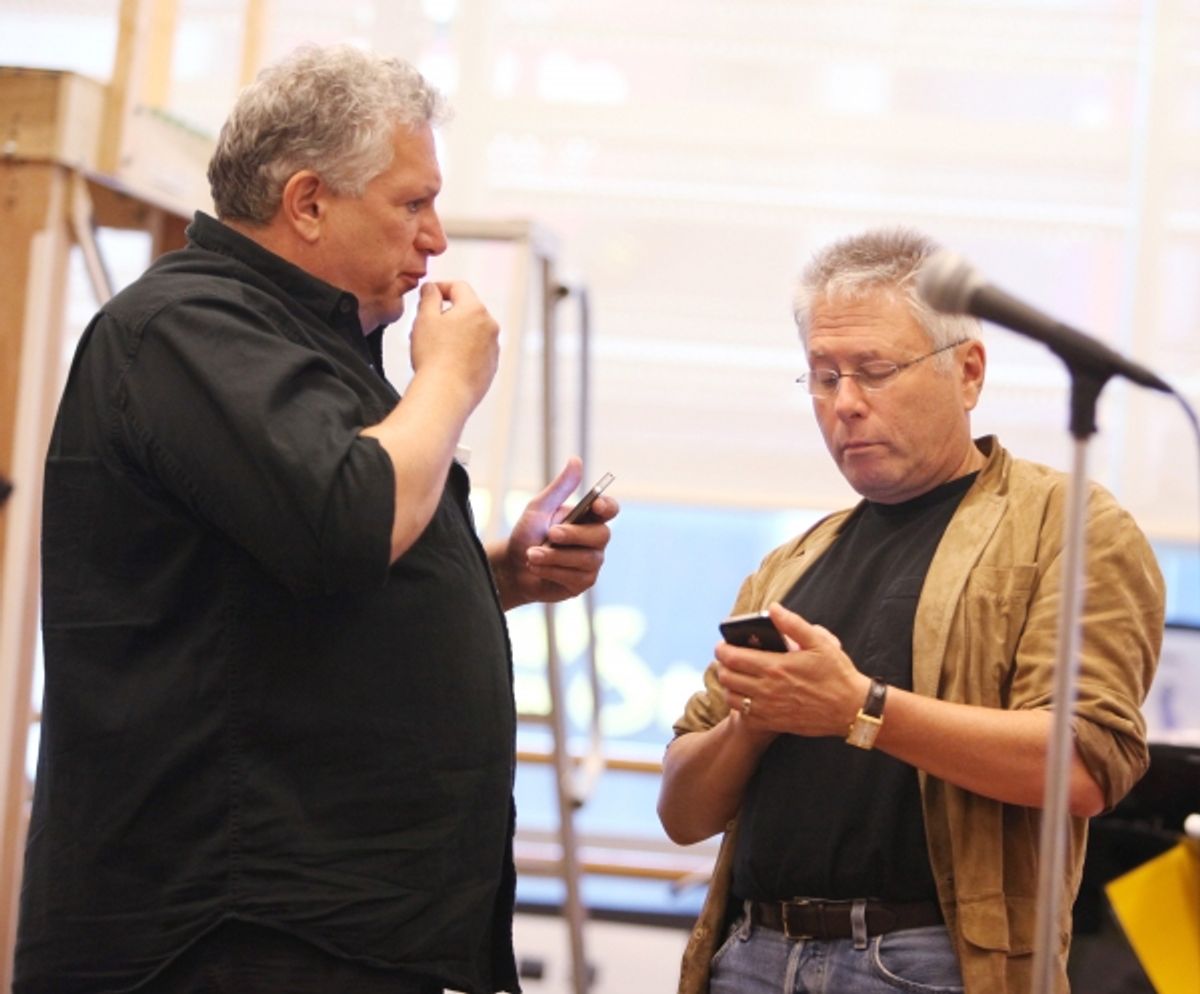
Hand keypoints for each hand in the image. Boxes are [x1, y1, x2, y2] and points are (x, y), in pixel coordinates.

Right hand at [408, 281, 498, 409]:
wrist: (446, 393)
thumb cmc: (434, 357)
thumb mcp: (424, 318)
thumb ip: (429, 297)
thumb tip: (432, 288)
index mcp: (475, 309)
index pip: (459, 287)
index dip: (440, 287)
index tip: (428, 295)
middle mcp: (490, 326)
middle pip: (467, 310)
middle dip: (448, 314)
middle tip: (426, 325)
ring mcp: (493, 348)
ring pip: (473, 332)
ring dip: (457, 333)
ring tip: (435, 348)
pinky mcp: (491, 367)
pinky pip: (476, 352)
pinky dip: (464, 352)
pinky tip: (447, 363)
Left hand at [489, 457, 618, 608]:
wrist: (512, 567)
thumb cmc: (527, 535)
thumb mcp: (539, 508)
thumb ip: (560, 488)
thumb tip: (576, 460)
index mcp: (587, 518)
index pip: (610, 510)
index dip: (608, 507)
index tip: (596, 505)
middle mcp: (594, 540)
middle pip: (602, 535)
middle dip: (574, 535)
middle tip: (551, 534)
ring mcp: (591, 563)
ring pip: (586, 559)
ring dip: (554, 556)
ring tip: (531, 555)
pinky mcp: (583, 583)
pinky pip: (575, 577)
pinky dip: (551, 571)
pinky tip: (536, 568)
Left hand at [714, 602, 869, 737]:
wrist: (851, 709)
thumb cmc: (837, 674)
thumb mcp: (820, 642)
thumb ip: (793, 624)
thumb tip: (773, 608)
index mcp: (775, 666)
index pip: (732, 657)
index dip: (722, 650)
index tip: (723, 645)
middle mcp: (767, 689)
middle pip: (727, 677)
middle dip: (723, 665)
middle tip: (728, 659)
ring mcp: (769, 708)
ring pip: (731, 697)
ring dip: (728, 685)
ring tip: (735, 676)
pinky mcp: (774, 722)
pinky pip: (744, 714)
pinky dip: (739, 703)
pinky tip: (747, 695)